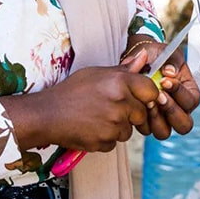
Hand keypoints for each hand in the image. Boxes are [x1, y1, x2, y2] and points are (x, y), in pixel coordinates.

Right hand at [3, 66, 159, 152]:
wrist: (47, 115)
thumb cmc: (72, 91)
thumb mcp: (97, 74)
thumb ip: (124, 68)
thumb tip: (144, 56)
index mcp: (120, 81)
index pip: (152, 91)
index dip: (147, 96)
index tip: (138, 98)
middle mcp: (120, 102)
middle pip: (142, 114)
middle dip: (131, 114)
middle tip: (110, 108)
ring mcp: (113, 124)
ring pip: (129, 130)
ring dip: (118, 127)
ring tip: (97, 117)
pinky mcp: (105, 141)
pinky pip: (115, 142)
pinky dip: (105, 138)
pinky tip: (91, 128)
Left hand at [121, 40, 199, 140]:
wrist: (138, 59)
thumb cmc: (157, 56)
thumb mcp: (168, 52)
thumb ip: (172, 61)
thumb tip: (170, 71)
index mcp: (189, 94)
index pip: (191, 101)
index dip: (179, 93)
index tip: (165, 80)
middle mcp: (179, 110)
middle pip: (184, 125)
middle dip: (171, 111)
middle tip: (159, 96)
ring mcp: (163, 119)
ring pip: (164, 132)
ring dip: (156, 119)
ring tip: (148, 101)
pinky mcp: (147, 122)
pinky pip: (146, 130)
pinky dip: (141, 120)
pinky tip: (136, 104)